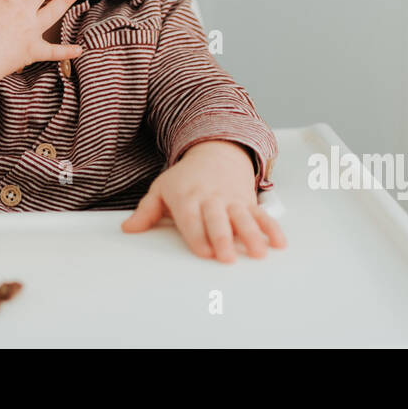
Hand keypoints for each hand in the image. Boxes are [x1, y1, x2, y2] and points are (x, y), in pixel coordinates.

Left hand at [121, 140, 286, 262]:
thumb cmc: (186, 177)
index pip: (192, 219)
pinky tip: (279, 243)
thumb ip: (147, 211)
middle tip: (227, 257)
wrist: (216, 151)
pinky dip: (272, 228)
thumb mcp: (162, 189)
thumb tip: (128, 229)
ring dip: (251, 235)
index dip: (198, 236)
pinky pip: (262, 215)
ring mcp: (232, 200)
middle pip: (218, 220)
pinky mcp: (248, 202)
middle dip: (223, 238)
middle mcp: (211, 199)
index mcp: (187, 198)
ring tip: (258, 252)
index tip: (204, 252)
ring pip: (243, 218)